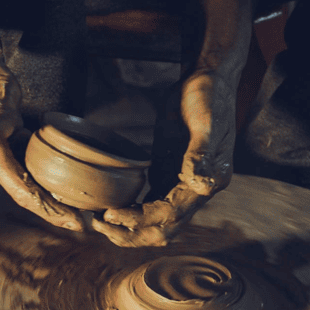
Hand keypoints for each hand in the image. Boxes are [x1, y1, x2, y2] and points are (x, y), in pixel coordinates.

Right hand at [0, 38, 85, 232]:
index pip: (22, 189)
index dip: (48, 209)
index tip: (72, 221)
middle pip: (25, 195)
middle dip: (54, 212)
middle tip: (84, 225)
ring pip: (25, 187)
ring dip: (51, 202)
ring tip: (80, 215)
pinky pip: (23, 175)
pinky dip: (44, 186)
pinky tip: (63, 194)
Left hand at [94, 0, 257, 246]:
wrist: (211, 76)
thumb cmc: (208, 92)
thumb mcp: (205, 116)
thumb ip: (203, 151)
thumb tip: (199, 184)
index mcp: (209, 180)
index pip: (172, 217)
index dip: (141, 223)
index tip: (112, 216)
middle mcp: (199, 188)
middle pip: (164, 228)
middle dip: (132, 233)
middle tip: (98, 227)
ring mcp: (184, 183)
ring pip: (157, 220)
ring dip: (130, 227)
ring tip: (99, 223)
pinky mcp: (170, 173)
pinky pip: (152, 203)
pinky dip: (132, 211)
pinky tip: (109, 208)